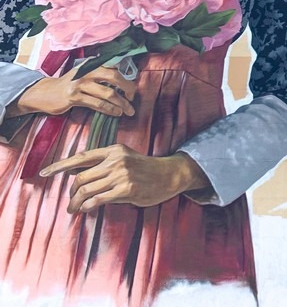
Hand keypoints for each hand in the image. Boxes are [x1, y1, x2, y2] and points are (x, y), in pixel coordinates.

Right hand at [12, 66, 135, 117]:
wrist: (46, 93)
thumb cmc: (70, 85)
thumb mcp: (85, 75)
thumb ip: (101, 75)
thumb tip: (123, 84)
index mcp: (92, 64)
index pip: (115, 69)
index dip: (127, 80)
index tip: (132, 91)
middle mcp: (87, 71)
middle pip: (114, 77)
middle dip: (127, 89)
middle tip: (132, 99)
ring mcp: (80, 84)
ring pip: (108, 93)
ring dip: (121, 103)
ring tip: (127, 110)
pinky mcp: (74, 97)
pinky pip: (97, 103)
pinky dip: (109, 109)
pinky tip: (115, 113)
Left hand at [39, 145, 209, 212]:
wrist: (170, 174)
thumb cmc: (145, 169)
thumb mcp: (124, 159)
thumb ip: (103, 165)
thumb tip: (74, 173)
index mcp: (113, 150)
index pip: (80, 157)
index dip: (59, 166)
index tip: (43, 173)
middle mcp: (116, 160)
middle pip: (80, 177)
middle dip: (70, 192)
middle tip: (70, 202)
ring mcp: (121, 174)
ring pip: (86, 189)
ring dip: (75, 203)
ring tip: (74, 209)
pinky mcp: (127, 189)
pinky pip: (98, 199)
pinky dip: (88, 206)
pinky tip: (86, 209)